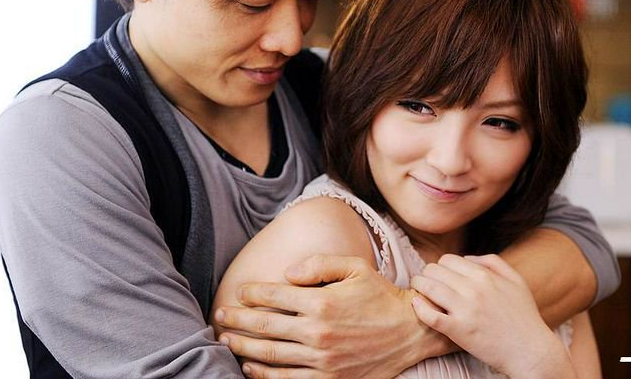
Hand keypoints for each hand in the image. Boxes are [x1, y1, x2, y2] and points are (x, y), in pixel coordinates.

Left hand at [214, 254, 453, 378]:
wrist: (410, 332)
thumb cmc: (380, 296)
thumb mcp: (355, 267)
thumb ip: (319, 263)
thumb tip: (286, 272)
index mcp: (322, 301)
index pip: (274, 296)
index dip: (252, 293)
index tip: (239, 291)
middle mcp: (318, 332)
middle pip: (265, 327)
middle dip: (237, 321)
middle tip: (220, 316)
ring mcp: (322, 359)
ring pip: (271, 356)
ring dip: (243, 349)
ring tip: (226, 341)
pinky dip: (264, 376)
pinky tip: (250, 368)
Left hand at [410, 254, 575, 378]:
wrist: (531, 351)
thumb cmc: (524, 316)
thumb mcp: (516, 281)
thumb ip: (492, 262)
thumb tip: (467, 258)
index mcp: (484, 275)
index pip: (447, 259)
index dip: (440, 266)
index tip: (440, 276)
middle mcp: (473, 289)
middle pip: (433, 270)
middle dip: (428, 275)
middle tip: (427, 284)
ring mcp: (465, 310)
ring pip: (427, 287)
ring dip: (419, 287)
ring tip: (419, 293)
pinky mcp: (458, 331)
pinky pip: (429, 315)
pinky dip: (419, 308)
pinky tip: (417, 305)